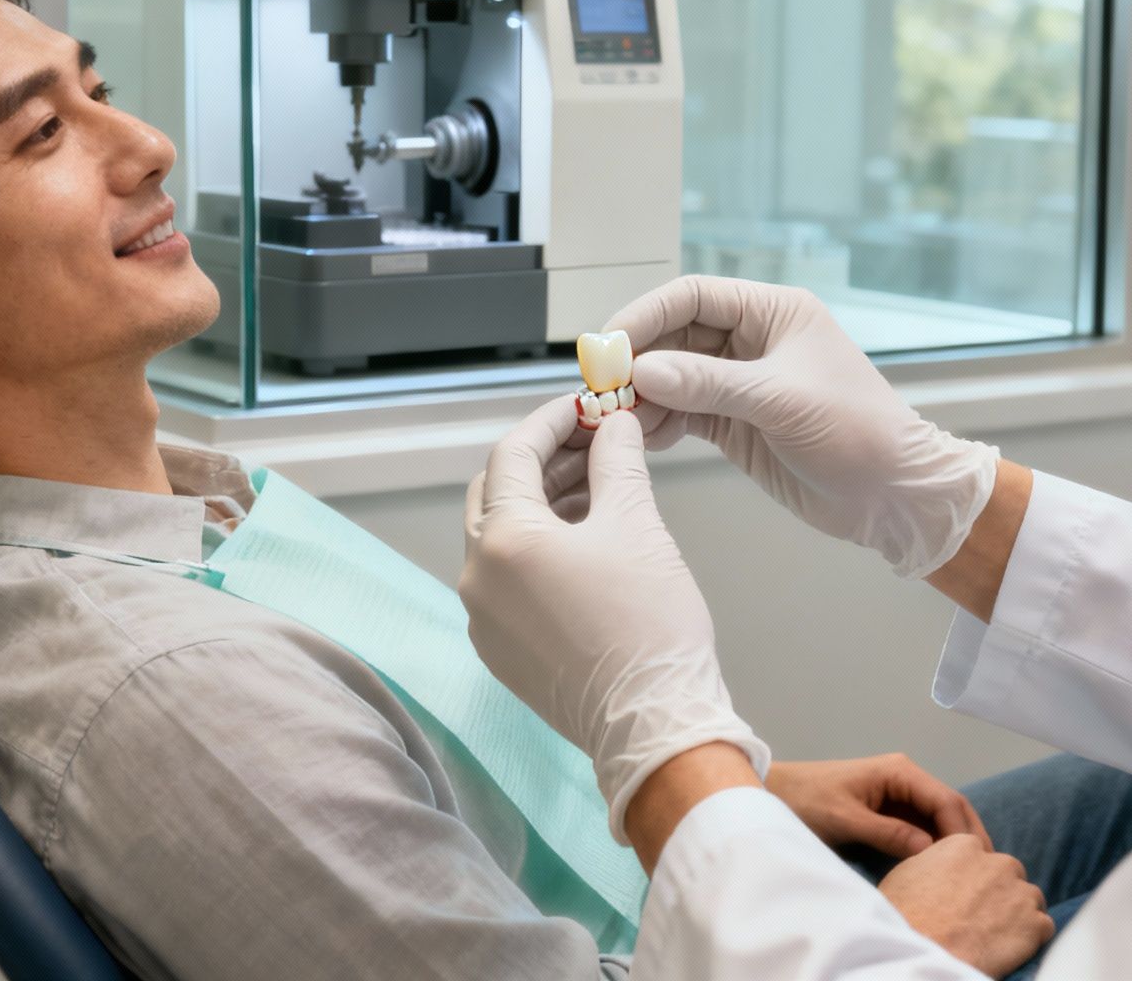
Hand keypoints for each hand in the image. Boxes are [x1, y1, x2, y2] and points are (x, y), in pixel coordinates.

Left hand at [460, 401, 771, 838]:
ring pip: (500, 539)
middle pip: (496, 494)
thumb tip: (614, 424)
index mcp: (502, 541)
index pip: (513, 455)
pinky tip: (585, 542)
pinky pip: (507, 583)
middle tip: (593, 443)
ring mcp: (483, 619)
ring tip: (598, 488)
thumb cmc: (649, 624)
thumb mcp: (636, 524)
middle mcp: (476, 578)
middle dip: (543, 461)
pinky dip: (538, 552)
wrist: (654, 725)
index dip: (552, 421)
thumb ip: (617, 461)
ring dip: (543, 506)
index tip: (586, 405)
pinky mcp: (500, 651)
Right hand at [606, 275, 998, 578]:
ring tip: (615, 419)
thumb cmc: (857, 432)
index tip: (610, 344)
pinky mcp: (733, 423)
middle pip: (675, 336)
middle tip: (601, 388)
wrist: (892, 495)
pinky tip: (640, 439)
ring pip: (672, 378)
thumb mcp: (780, 401)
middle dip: (637, 360)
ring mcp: (740, 384)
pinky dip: (657, 424)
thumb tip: (641, 369)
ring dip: (641, 396)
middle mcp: (753, 342)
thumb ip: (708, 384)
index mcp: (773, 313)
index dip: (647, 315)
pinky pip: (681, 413)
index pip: (694, 296)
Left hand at [766, 754, 990, 859]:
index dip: (963, 831)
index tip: (973, 862)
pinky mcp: (890, 810)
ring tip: (970, 874)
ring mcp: (899, 794)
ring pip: (940, 818)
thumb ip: (888, 832)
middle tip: (985, 872)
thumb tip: (931, 848)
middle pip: (950, 807)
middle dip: (968, 836)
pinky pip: (923, 827)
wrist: (775, 793)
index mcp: (899, 772)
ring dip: (954, 842)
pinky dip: (936, 845)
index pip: (946, 800)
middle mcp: (905, 778)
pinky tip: (944, 868)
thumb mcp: (846, 819)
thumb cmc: (806, 800)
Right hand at [879, 835, 1053, 977]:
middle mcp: (997, 863)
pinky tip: (1009, 948)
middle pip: (1009, 872)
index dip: (974, 876)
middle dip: (1000, 891)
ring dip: (1018, 913)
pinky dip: (1032, 938)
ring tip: (995, 934)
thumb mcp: (907, 872)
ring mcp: (1019, 893)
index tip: (966, 894)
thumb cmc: (904, 915)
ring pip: (1030, 898)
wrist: (920, 949)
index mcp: (964, 845)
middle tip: (981, 916)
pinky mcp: (1035, 924)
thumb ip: (936, 860)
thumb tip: (942, 867)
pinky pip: (1043, 926)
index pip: (980, 854)